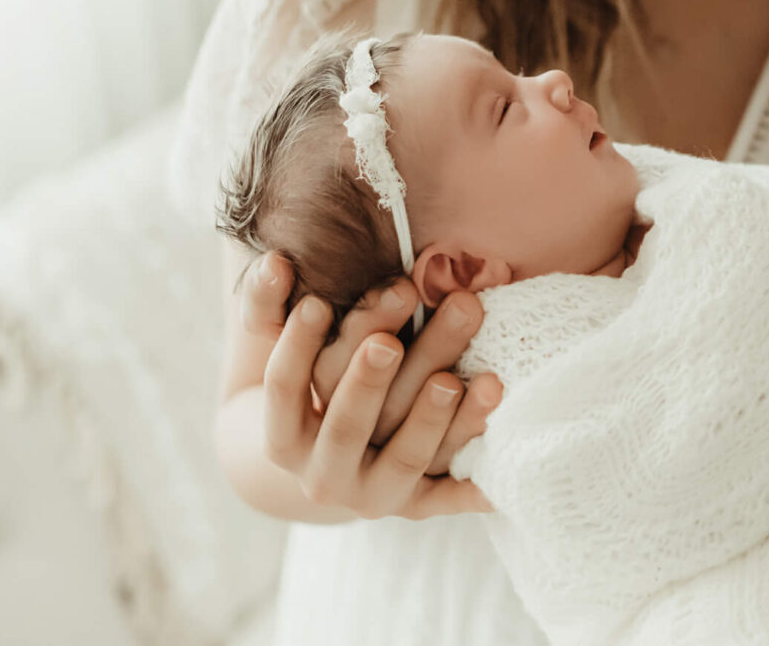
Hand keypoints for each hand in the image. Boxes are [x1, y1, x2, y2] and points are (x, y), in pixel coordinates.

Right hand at [245, 255, 497, 516]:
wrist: (337, 460)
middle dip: (368, 380)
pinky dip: (476, 481)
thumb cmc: (316, 382)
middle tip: (390, 341)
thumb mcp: (287, 345)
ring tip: (455, 379)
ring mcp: (373, 494)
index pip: (284, 389)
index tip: (315, 303)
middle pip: (349, 423)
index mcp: (284, 435)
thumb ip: (269, 302)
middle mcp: (323, 473)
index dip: (296, 348)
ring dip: (431, 419)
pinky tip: (498, 455)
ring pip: (404, 458)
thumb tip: (272, 262)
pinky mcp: (419, 505)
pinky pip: (452, 489)